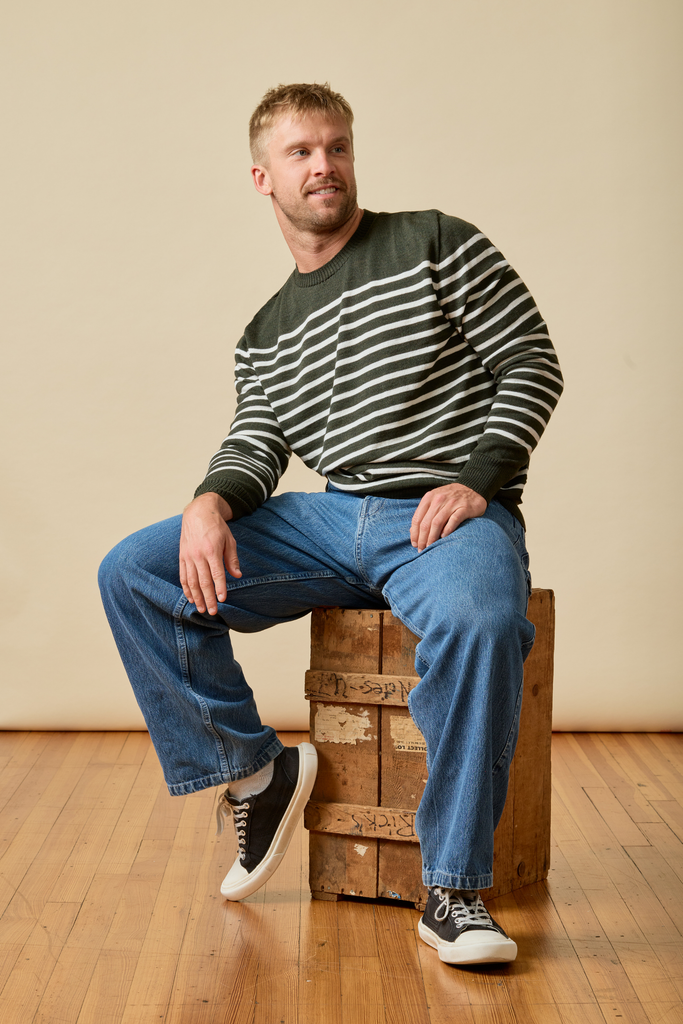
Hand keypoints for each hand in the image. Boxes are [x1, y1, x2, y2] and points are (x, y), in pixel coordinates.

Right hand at [179, 492, 240, 614]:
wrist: (198, 513)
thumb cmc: (217, 527)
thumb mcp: (229, 540)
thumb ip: (232, 559)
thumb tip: (237, 575)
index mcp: (212, 550)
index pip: (217, 574)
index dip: (220, 588)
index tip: (222, 599)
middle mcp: (198, 555)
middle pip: (203, 581)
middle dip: (208, 598)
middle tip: (213, 611)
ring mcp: (188, 556)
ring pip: (192, 581)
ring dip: (197, 597)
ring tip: (202, 609)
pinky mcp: (182, 557)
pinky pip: (183, 576)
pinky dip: (186, 588)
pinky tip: (191, 598)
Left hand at [410, 483, 486, 551]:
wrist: (474, 488)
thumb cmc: (452, 497)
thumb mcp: (436, 500)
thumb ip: (425, 513)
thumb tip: (413, 531)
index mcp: (429, 498)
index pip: (417, 518)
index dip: (414, 533)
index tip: (414, 544)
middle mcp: (439, 499)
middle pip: (426, 523)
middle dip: (422, 538)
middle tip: (422, 549)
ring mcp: (452, 503)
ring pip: (437, 523)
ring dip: (432, 537)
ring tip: (430, 546)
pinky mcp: (464, 508)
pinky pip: (453, 520)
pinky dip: (447, 530)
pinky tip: (444, 537)